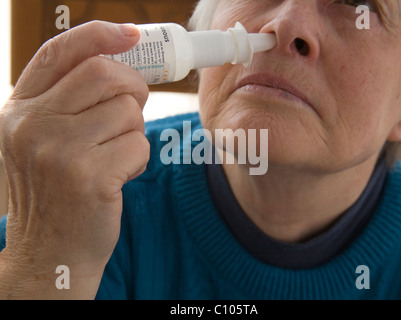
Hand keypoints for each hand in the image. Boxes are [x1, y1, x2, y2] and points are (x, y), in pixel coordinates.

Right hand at [0, 21, 149, 298]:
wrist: (50, 251)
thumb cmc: (55, 192)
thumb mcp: (43, 141)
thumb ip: (69, 101)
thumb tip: (119, 62)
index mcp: (20, 110)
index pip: (60, 52)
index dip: (100, 34)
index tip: (132, 34)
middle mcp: (33, 125)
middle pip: (105, 74)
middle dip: (132, 88)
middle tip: (132, 109)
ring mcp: (59, 151)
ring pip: (128, 110)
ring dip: (134, 130)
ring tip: (117, 154)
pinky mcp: (89, 177)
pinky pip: (139, 145)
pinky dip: (139, 158)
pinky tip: (120, 176)